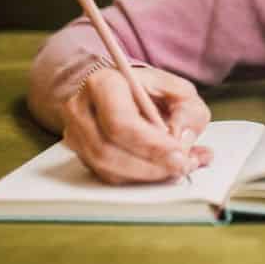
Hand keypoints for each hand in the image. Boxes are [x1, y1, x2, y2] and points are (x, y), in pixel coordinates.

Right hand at [62, 59, 213, 184]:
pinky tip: (161, 171)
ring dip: (146, 176)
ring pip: (106, 168)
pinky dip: (138, 179)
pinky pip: (107, 176)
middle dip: (150, 165)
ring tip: (176, 169)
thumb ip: (188, 111)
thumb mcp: (178, 89)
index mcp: (103, 84)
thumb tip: (182, 140)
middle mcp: (81, 110)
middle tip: (181, 166)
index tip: (178, 152)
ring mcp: (76, 135)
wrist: (119, 91)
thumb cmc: (148, 89)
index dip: (150, 143)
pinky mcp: (81, 154)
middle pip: (108, 150)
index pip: (119, 121)